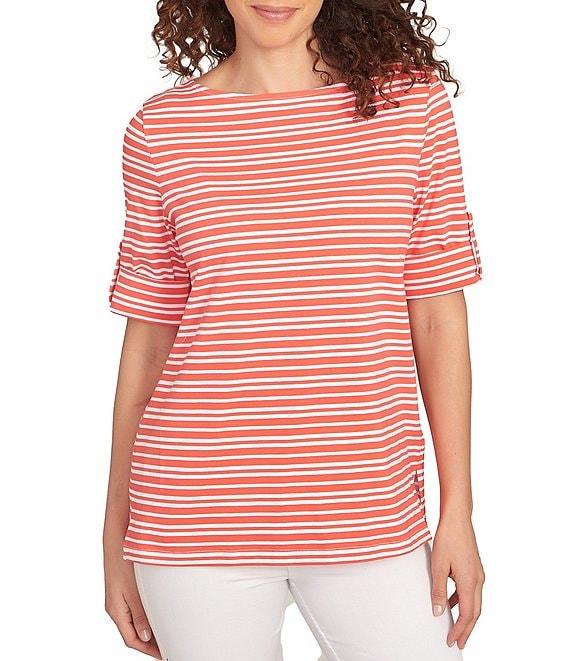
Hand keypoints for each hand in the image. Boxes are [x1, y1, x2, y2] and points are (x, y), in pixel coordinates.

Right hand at [104, 551, 161, 658]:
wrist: (116, 539)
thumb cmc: (123, 561)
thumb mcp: (133, 590)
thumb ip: (140, 614)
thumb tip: (146, 637)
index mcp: (116, 610)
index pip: (132, 639)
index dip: (148, 649)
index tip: (163, 654)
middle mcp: (117, 607)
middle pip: (134, 633)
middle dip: (150, 643)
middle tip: (168, 646)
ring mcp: (120, 598)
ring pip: (135, 621)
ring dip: (149, 630)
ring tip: (166, 634)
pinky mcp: (125, 589)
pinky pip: (136, 609)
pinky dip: (147, 616)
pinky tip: (158, 614)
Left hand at [430, 514, 484, 649]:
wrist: (458, 519)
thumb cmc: (447, 538)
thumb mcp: (438, 565)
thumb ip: (438, 590)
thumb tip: (438, 612)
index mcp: (470, 582)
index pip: (467, 614)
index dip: (460, 630)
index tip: (452, 641)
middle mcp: (478, 580)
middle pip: (475, 612)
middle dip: (466, 630)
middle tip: (457, 643)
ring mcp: (478, 574)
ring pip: (475, 603)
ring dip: (466, 617)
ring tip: (455, 628)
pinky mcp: (474, 568)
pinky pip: (471, 591)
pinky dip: (463, 601)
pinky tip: (451, 602)